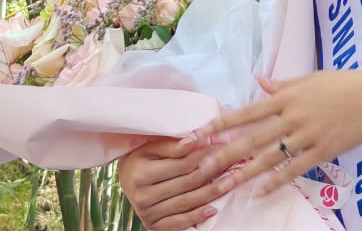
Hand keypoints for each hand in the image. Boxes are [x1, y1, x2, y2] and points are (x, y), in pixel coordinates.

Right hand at [117, 135, 234, 229]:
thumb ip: (173, 145)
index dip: (206, 154)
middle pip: (188, 183)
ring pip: (187, 202)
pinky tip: (213, 209)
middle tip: (234, 163)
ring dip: (211, 193)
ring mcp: (148, 213)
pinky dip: (197, 216)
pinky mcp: (153, 226)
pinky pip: (179, 223)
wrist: (127, 180)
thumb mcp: (152, 147)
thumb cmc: (143, 158)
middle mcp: (143, 196)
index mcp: (142, 174)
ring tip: (231, 182)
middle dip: (214, 172)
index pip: (183, 164)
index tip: (224, 146)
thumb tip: (195, 139)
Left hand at [195, 70, 361, 196]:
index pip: (246, 112)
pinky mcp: (321, 151)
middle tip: (200, 168)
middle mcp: (292, 117)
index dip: (220, 124)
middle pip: (251, 139)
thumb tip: (257, 80)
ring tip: (222, 186)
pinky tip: (258, 193)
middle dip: (223, 154)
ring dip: (243, 174)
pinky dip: (274, 182)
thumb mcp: (310, 78)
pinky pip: (293, 169)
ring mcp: (306, 136)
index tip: (197, 134)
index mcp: (287, 97)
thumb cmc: (344, 83)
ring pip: (268, 158)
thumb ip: (281, 84)